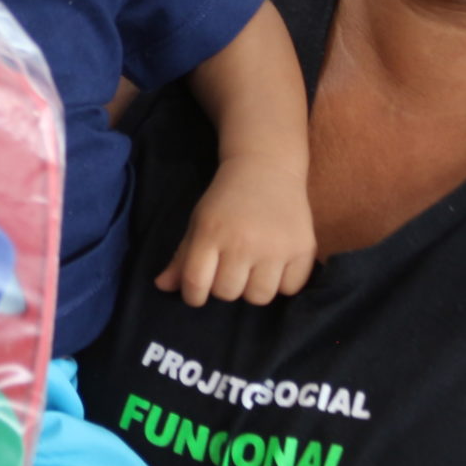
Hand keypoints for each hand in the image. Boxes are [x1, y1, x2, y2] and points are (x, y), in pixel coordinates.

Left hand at [156, 155, 316, 306]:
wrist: (267, 168)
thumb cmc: (226, 199)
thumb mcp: (198, 221)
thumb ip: (182, 256)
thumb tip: (162, 287)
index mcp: (211, 233)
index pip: (196, 283)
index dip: (193, 295)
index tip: (198, 291)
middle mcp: (244, 242)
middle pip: (228, 293)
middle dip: (225, 287)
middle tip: (230, 268)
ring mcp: (276, 247)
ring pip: (259, 297)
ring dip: (253, 288)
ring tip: (253, 268)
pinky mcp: (303, 249)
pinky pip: (290, 289)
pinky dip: (283, 283)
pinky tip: (277, 265)